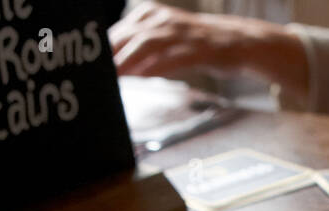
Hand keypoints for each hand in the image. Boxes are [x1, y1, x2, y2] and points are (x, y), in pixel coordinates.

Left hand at [110, 1, 277, 78]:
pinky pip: (172, 59)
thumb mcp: (166, 40)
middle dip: (109, 55)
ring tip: (113, 77)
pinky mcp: (198, 50)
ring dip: (127, 61)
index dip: (101, 49)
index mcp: (152, 14)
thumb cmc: (199, 45)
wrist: (240, 42)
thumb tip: (116, 68)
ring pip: (146, 44)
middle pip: (127, 35)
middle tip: (94, 74)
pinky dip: (155, 69)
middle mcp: (163, 19)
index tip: (88, 66)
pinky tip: (142, 79)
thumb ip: (141, 51)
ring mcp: (181, 34)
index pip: (118, 31)